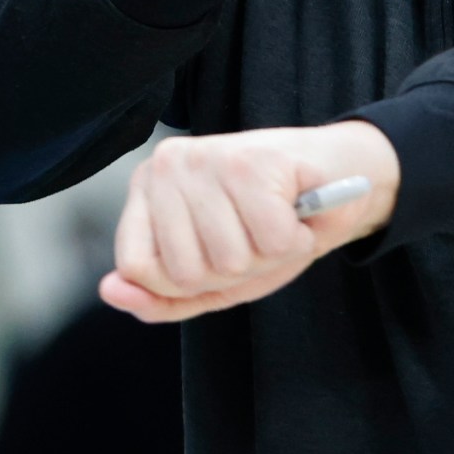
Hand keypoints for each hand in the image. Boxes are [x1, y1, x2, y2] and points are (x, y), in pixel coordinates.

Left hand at [101, 122, 399, 322]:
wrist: (343, 177)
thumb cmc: (270, 226)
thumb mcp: (212, 276)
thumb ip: (160, 295)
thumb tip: (110, 292)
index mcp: (146, 189)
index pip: (135, 266)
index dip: (182, 282)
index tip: (213, 255)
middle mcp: (167, 165)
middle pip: (185, 271)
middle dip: (233, 272)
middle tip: (254, 237)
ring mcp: (208, 158)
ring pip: (230, 260)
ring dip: (269, 256)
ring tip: (276, 223)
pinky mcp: (253, 160)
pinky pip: (272, 243)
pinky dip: (296, 241)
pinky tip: (296, 212)